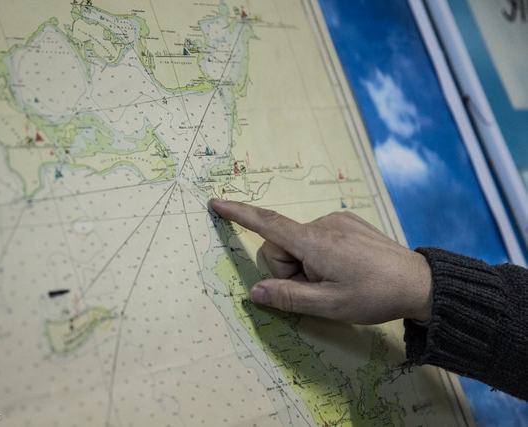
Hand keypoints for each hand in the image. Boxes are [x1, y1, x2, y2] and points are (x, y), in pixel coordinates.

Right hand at [210, 199, 432, 323]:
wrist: (419, 281)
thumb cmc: (374, 295)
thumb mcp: (329, 306)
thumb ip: (288, 297)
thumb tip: (255, 291)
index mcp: (314, 243)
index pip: (267, 224)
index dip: (239, 215)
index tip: (216, 203)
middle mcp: (322, 224)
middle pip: (281, 244)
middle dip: (289, 269)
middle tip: (317, 288)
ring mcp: (336, 220)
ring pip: (299, 243)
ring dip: (306, 264)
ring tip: (335, 280)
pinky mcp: (347, 221)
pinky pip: (317, 237)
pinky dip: (319, 254)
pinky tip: (345, 267)